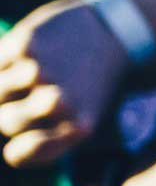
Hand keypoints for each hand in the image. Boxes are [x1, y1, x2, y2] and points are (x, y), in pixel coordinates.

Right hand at [0, 0, 134, 168]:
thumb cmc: (91, 82)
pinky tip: (33, 53)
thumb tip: (6, 141)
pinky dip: (6, 61)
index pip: (18, 154)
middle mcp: (58, 103)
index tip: (22, 140)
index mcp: (77, 128)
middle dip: (13, 111)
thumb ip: (46, 135)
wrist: (115, 30)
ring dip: (7, 86)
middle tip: (38, 93)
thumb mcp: (82, 117)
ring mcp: (40, 72)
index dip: (16, 148)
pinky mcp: (27, 44)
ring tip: (35, 73)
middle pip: (5, 122)